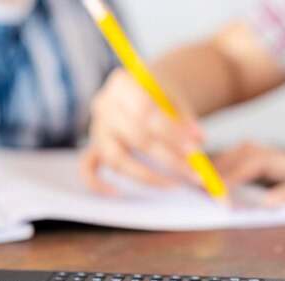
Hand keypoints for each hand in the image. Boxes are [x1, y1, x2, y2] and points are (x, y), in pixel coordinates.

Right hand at [81, 68, 202, 193]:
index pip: (145, 109)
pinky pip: (87, 169)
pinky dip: (97, 184)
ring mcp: (96, 129)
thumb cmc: (160, 96)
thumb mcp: (174, 96)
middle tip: (193, 170)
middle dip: (168, 156)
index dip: (171, 131)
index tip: (195, 146)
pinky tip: (116, 193)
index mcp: (122, 84)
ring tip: (173, 184)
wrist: (143, 92)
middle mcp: (104, 105)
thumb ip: (184, 117)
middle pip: (135, 136)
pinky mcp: (94, 148)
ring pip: (116, 158)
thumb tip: (197, 140)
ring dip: (147, 175)